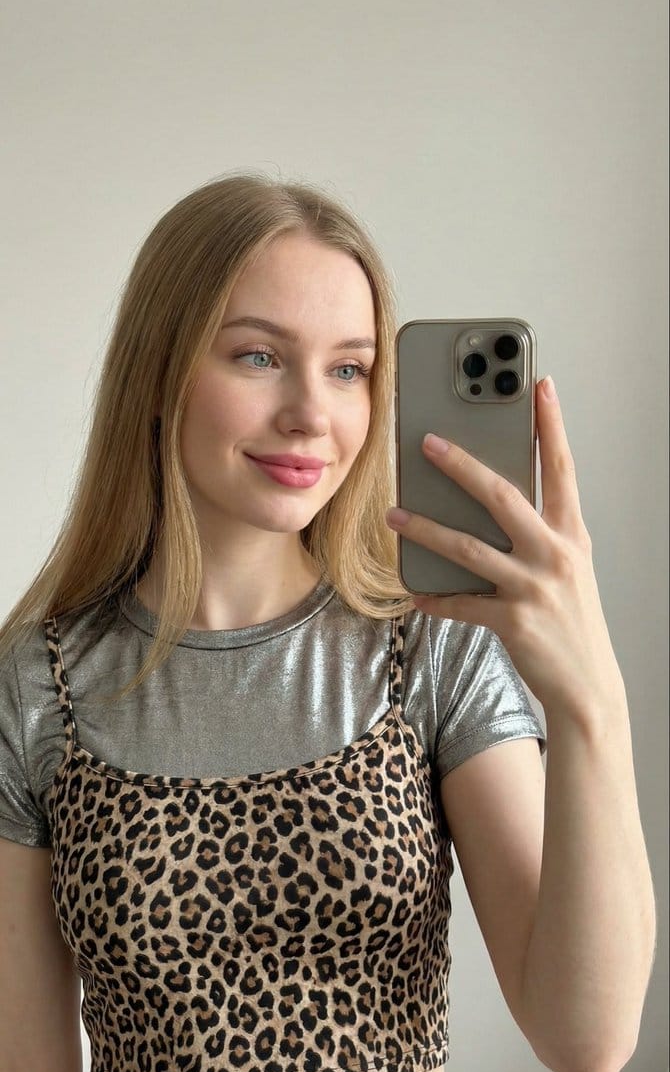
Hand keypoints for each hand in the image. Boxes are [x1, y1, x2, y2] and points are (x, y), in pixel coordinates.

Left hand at [386, 377, 620, 712]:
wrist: (588, 686)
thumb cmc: (572, 621)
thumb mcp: (567, 568)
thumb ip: (538, 534)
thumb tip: (489, 502)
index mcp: (571, 535)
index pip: (561, 468)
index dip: (550, 425)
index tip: (538, 384)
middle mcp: (555, 554)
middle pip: (503, 496)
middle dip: (462, 465)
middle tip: (428, 440)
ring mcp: (534, 588)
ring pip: (469, 547)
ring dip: (426, 528)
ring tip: (394, 514)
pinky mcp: (513, 622)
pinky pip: (461, 604)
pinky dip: (435, 598)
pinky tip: (413, 593)